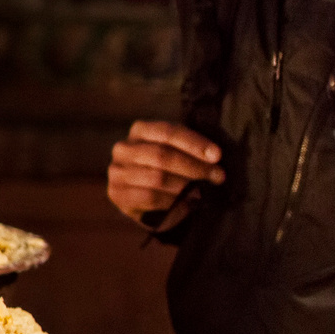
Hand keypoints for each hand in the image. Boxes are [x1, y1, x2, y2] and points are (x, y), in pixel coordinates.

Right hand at [107, 121, 224, 227]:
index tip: (217, 155)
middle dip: (194, 166)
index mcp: (140, 130)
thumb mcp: (176, 152)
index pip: (168, 132)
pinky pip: (149, 197)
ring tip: (202, 191)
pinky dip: (172, 201)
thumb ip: (189, 151)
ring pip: (157, 178)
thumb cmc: (165, 170)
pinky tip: (186, 203)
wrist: (143, 197)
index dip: (194, 143)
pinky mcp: (117, 194)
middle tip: (217, 176)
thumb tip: (213, 158)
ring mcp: (117, 172)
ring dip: (186, 186)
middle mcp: (124, 148)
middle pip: (162, 155)